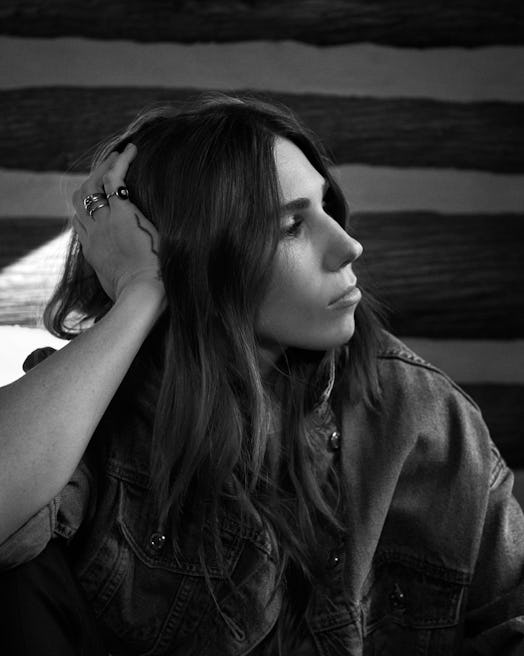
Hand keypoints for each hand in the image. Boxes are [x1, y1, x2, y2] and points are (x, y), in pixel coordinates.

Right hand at [72, 144, 163, 302]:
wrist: (141, 295)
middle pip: (80, 200)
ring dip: (104, 168)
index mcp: (93, 251)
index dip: (87, 210)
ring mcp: (105, 222)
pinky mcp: (122, 213)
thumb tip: (135, 278)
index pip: (81, 223)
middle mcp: (93, 233)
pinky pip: (115, 179)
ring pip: (92, 186)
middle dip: (90, 183)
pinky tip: (131, 151)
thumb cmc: (140, 299)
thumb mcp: (123, 288)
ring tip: (120, 156)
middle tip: (107, 172)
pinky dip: (121, 161)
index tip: (100, 202)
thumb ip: (123, 277)